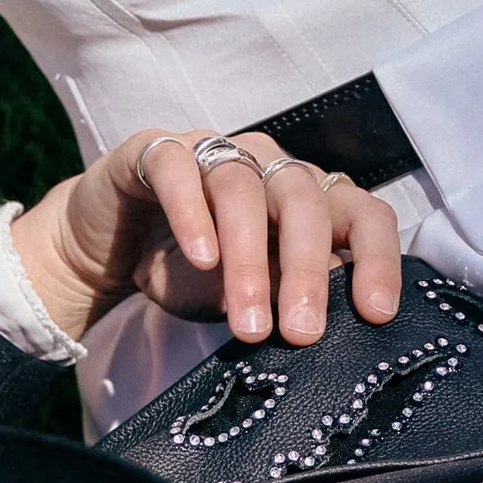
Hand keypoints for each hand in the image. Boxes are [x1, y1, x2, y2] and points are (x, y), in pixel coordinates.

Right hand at [12, 131, 400, 345]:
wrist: (105, 252)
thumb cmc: (189, 273)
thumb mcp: (249, 294)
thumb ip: (289, 297)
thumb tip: (338, 322)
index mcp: (305, 197)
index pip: (360, 213)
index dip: (377, 258)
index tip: (376, 314)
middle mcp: (267, 163)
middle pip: (304, 199)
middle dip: (308, 270)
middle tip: (303, 333)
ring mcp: (212, 149)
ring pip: (243, 189)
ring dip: (249, 259)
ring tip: (249, 322)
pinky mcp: (157, 151)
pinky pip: (180, 170)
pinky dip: (193, 214)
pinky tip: (202, 257)